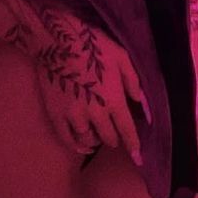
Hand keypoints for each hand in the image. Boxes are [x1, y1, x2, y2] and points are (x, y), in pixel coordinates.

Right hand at [32, 8, 150, 166]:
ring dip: (97, 140)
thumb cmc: (93, 44)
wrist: (58, 39)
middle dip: (115, 138)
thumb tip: (141, 102)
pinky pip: (67, 139)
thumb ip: (132, 80)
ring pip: (89, 140)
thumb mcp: (120, 55)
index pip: (127, 130)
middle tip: (116, 133)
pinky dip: (76, 146)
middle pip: (109, 137)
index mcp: (113, 99)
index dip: (134, 145)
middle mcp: (96, 114)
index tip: (138, 158)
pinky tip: (82, 145)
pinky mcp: (56, 115)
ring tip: (99, 136)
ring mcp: (74, 116)